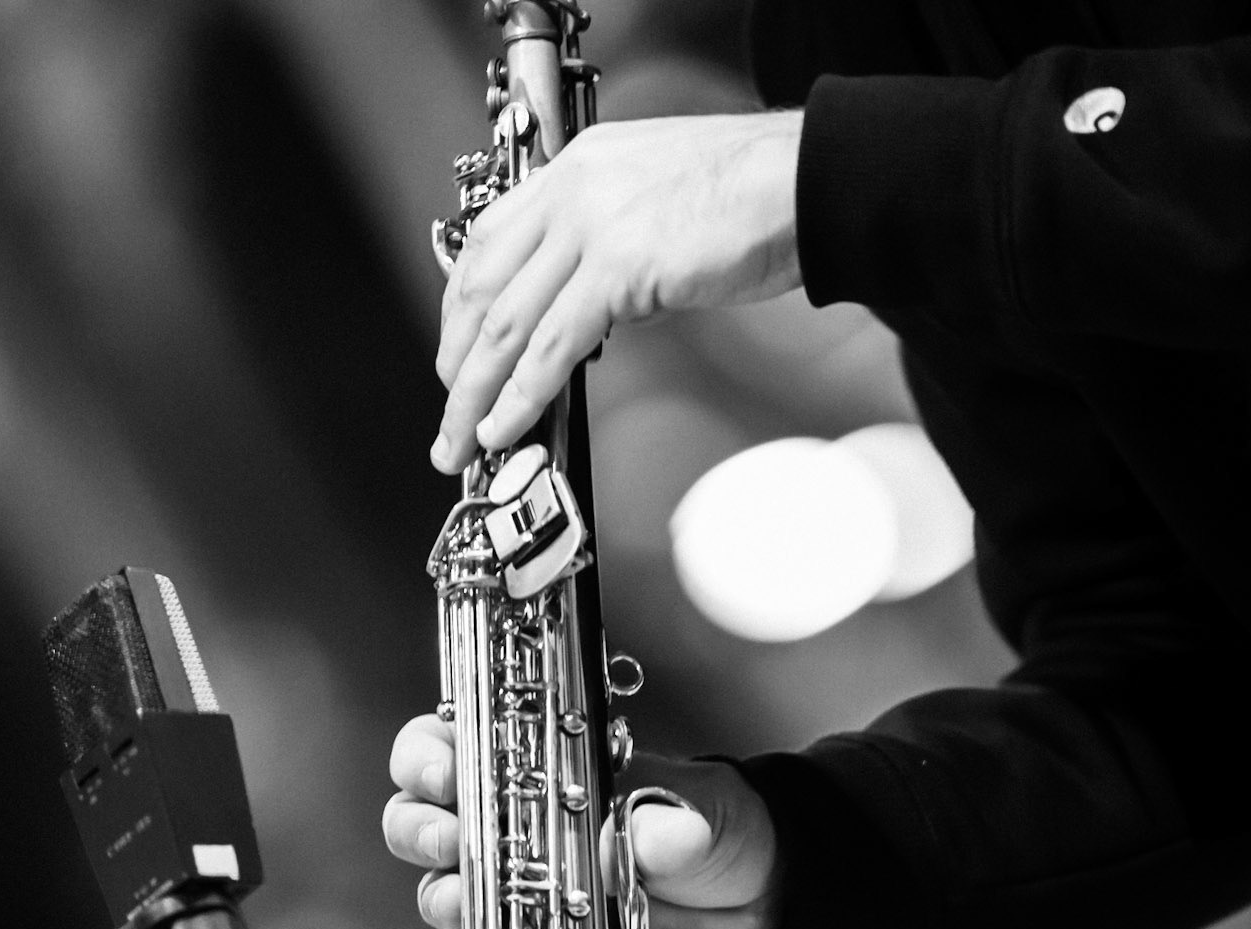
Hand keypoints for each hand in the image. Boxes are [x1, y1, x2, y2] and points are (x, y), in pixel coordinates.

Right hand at [382, 714, 780, 928]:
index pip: (453, 746)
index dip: (428, 756)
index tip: (444, 773)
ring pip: (442, 891)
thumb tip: (644, 842)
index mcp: (539, 770)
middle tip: (450, 840)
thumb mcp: (708, 813)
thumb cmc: (716, 830)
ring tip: (467, 905)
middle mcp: (512, 829)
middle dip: (419, 827)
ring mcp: (519, 892)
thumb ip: (676, 824)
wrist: (751, 907)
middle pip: (420, 819)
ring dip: (443, 898)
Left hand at [432, 111, 803, 473]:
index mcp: (577, 167)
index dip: (461, 306)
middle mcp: (572, 188)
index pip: (490, 239)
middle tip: (446, 410)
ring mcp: (591, 225)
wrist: (803, 182)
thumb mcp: (658, 205)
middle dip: (455, 357)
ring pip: (505, 322)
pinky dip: (520, 395)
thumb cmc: (753, 195)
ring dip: (474, 391)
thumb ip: (613, 249)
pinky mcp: (618, 268)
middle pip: (481, 283)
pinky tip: (504, 428)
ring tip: (460, 438)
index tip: (456, 351)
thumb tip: (595, 310)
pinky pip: (551, 346)